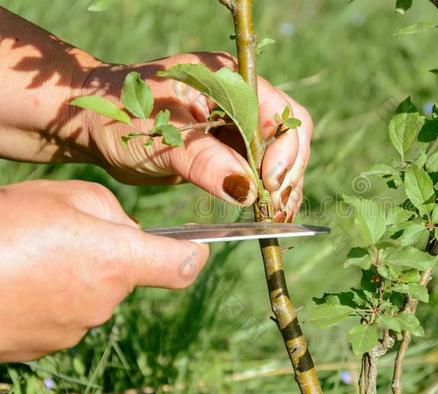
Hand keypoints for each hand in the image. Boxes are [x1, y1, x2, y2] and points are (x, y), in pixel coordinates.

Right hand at [0, 180, 207, 361]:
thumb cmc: (6, 228)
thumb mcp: (64, 196)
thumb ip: (111, 212)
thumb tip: (127, 232)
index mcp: (119, 261)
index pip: (181, 266)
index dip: (193, 255)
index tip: (195, 247)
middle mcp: (105, 301)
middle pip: (127, 273)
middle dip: (109, 252)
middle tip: (66, 232)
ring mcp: (74, 329)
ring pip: (93, 293)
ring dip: (78, 274)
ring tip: (33, 254)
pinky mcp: (46, 347)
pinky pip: (65, 314)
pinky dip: (53, 297)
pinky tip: (20, 278)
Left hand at [80, 52, 311, 221]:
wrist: (96, 126)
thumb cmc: (121, 117)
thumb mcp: (162, 139)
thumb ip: (205, 161)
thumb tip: (247, 191)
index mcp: (230, 80)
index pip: (281, 113)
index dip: (283, 150)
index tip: (268, 184)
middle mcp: (241, 99)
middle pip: (289, 134)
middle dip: (287, 172)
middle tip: (275, 208)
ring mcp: (237, 125)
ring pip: (279, 156)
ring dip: (282, 187)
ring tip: (275, 217)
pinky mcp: (230, 149)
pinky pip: (260, 170)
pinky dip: (266, 193)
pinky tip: (265, 214)